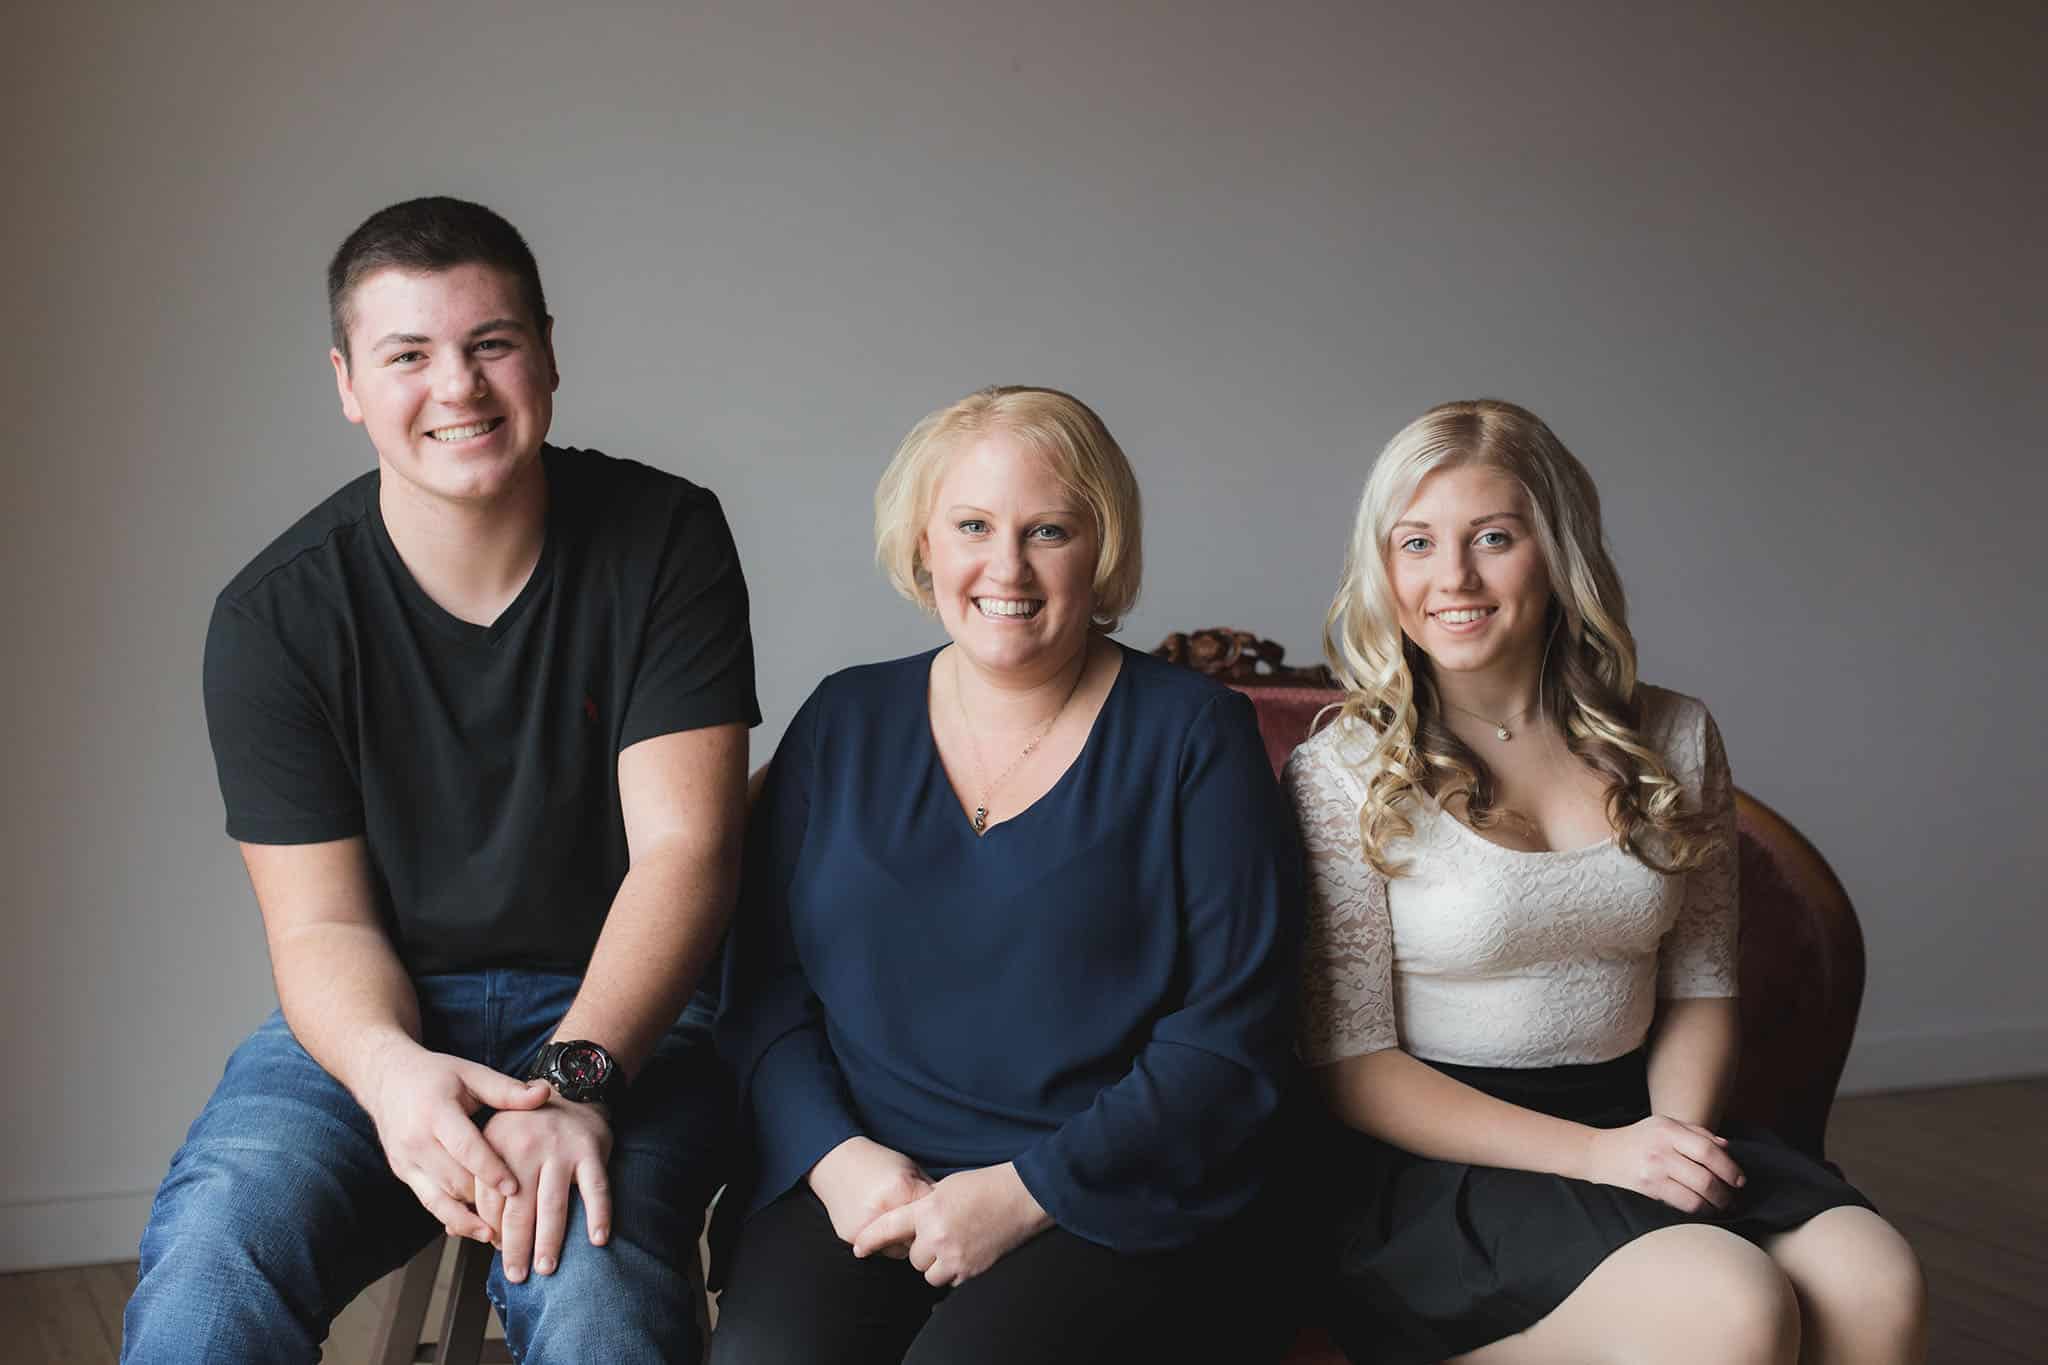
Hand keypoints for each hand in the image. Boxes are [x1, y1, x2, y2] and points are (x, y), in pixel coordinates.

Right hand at [364, 1043, 551, 1241]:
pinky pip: (429, 1203)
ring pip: (440, 1198)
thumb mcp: (471, 1074)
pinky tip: (477, 1229)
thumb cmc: (436, 1075)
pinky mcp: (403, 1174)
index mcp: (436, 1112)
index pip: (465, 1148)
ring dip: (470, 1217)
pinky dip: (452, 1218)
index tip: (515, 1189)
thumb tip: (544, 1094)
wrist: (387, 1078)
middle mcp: (416, 1140)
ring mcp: (406, 1160)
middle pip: (454, 1179)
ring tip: (501, 1235)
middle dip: (485, 1201)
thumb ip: (507, 1090)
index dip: (491, 1170)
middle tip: (518, 1219)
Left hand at [471, 1095, 613, 1280]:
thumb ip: (478, 1185)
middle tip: (517, 1275)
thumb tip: (453, 1230)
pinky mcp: (591, 1150)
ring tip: (547, 1267)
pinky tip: (597, 1240)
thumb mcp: (494, 1144)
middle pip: (518, 1206)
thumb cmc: (528, 1130)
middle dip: (516, 1246)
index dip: (491, 1230)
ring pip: (553, 1204)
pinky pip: (595, 1188)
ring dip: (550, 1240)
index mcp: (496, 1143)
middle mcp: (526, 1144)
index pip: (488, 1198)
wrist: (573, 1093)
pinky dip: (598, 1215)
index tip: (498, 1250)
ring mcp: (561, 1147)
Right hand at [806, 1136, 933, 1252]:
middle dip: (921, 1233)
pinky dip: (883, 1242)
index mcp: (902, 1190)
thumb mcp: (909, 1168)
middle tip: (917, 1222)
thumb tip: (951, 1214)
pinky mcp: (851, 1236)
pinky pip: (879, 1250)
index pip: (933, 1218)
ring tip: (895, 1221)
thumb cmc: (876, 1162)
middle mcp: (883, 1211)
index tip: (938, 1216)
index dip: (937, 1218)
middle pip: (918, 1239)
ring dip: (902, 1241)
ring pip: (900, 1251)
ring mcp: (865, 1227)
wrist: (835, 1161)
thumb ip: (928, 1191)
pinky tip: (878, 1221)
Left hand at [850, 1163, 1051, 1286]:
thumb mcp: (946, 1188)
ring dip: (936, 1264)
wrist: (1020, 1197)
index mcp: (928, 1210)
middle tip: (940, 1235)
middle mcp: (937, 1235)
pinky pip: (950, 1281)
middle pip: (913, 1258)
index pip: (889, 1228)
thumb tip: (913, 1224)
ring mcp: (955, 1255)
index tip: (858, 1249)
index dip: (870, 1240)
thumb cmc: (985, 1185)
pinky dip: (954, 1272)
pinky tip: (966, 1253)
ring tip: (952, 1246)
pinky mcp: (971, 1270)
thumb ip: (925, 1208)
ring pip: (929, 1274)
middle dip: (923, 1250)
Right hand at [1582, 1115, 1745, 1213]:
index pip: (1708, 1150)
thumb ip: (1696, 1133)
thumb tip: (1727, 1147)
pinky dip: (1699, 1209)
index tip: (1739, 1180)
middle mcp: (1660, 1149)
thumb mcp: (1663, 1125)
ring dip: (1715, 1203)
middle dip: (1726, 1191)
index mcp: (1667, 1129)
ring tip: (1721, 1205)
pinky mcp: (1648, 1189)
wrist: (1599, 1154)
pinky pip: (1683, 1204)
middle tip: (1733, 1197)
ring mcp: (1653, 1171)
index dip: (1729, 1167)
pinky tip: (1702, 1208)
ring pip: (1697, 1193)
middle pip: (1706, 1175)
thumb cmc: (1637, 1139)